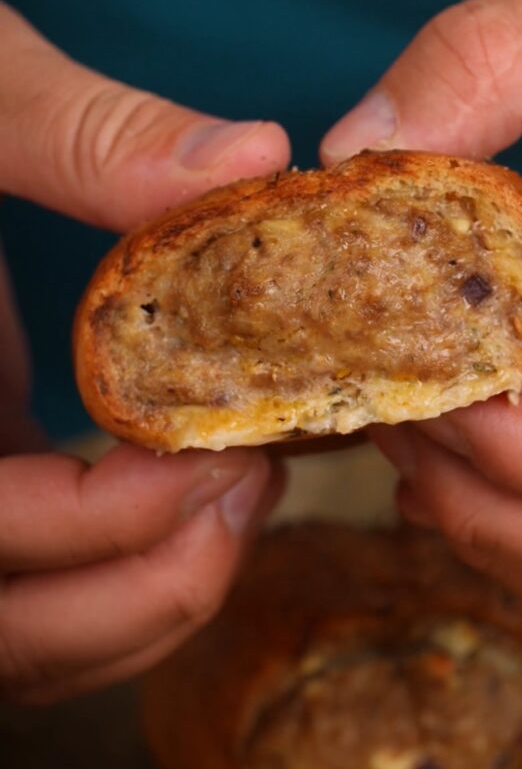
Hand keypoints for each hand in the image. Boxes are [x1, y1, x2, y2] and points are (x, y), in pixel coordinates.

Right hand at [0, 3, 289, 701]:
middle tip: (251, 493)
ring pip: (32, 636)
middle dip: (145, 590)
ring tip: (246, 492)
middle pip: (12, 634)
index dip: (100, 525)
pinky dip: (126, 571)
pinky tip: (202, 487)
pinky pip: (44, 583)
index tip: (218, 453)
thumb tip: (251, 158)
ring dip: (147, 596)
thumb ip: (81, 133)